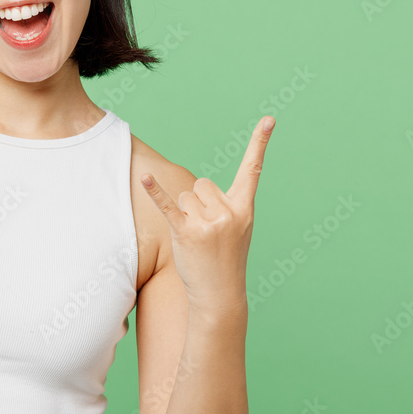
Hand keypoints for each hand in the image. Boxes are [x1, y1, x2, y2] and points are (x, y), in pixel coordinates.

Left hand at [142, 116, 274, 312]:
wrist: (220, 294)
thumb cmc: (226, 259)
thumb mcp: (237, 230)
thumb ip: (225, 205)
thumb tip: (199, 188)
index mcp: (244, 208)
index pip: (252, 170)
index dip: (260, 143)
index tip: (269, 118)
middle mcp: (229, 212)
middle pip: (201, 184)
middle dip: (198, 203)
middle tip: (206, 231)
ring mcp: (208, 223)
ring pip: (185, 195)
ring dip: (184, 214)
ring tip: (195, 238)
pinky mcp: (186, 232)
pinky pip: (167, 204)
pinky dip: (154, 190)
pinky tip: (143, 177)